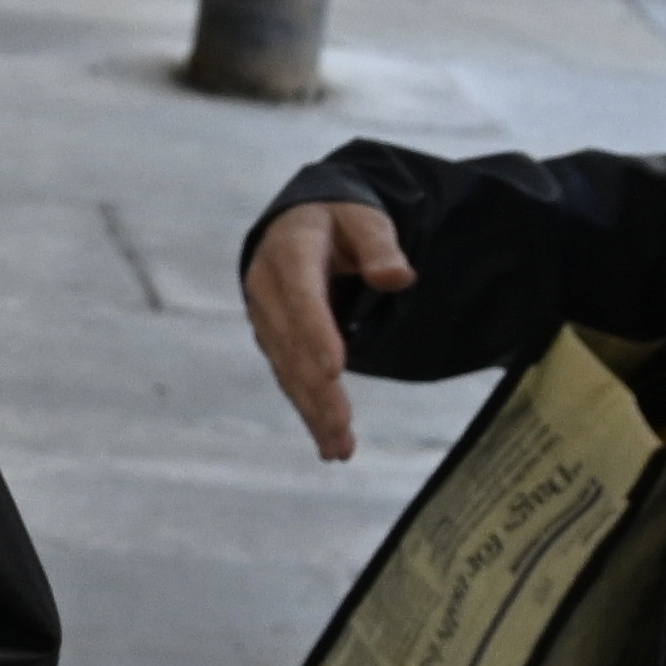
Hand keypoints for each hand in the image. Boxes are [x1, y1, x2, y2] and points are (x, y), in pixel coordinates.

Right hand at [240, 198, 405, 460]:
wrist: (295, 225)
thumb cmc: (337, 222)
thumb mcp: (363, 219)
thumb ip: (380, 246)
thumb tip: (399, 277)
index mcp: (289, 253)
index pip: (301, 297)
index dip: (316, 333)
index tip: (334, 370)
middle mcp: (267, 290)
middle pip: (292, 345)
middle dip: (316, 389)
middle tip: (342, 425)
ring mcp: (266, 320)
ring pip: (288, 371)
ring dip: (312, 410)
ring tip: (339, 447)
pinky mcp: (274, 343)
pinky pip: (290, 380)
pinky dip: (308, 412)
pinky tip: (328, 443)